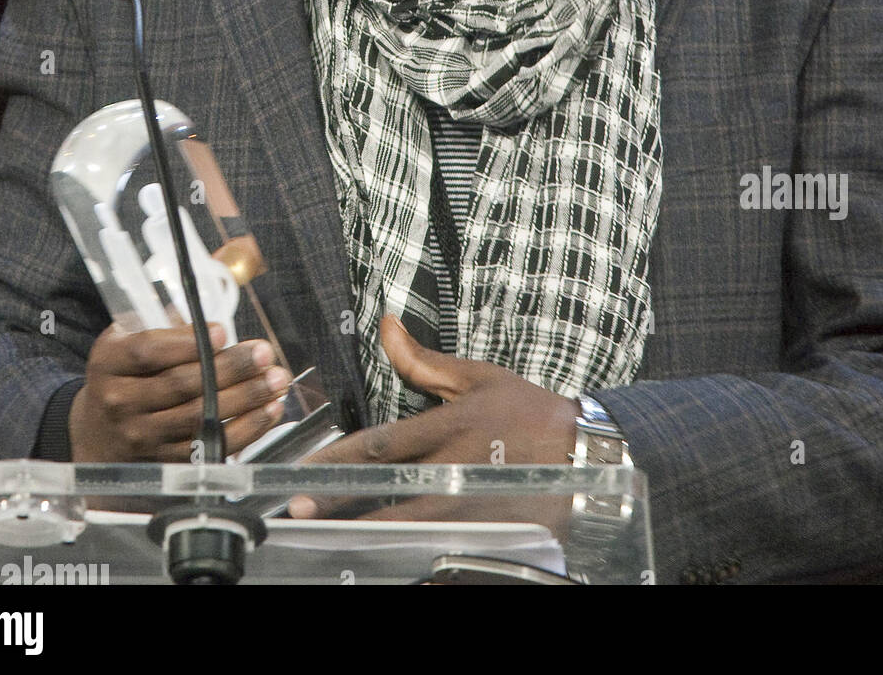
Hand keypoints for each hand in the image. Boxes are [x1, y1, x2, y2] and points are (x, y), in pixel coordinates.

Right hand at [69, 322, 292, 462]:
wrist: (96, 433)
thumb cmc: (126, 375)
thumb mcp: (128, 342)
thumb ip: (167, 330)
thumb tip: (216, 329)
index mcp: (109, 363)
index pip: (147, 351)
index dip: (186, 342)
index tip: (223, 332)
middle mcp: (120, 403)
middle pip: (180, 385)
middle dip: (230, 368)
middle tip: (264, 353)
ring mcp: (140, 437)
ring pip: (198, 418)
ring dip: (245, 399)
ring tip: (276, 380)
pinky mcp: (162, 462)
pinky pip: (207, 447)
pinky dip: (245, 430)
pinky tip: (269, 410)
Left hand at [288, 314, 577, 523]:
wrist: (584, 450)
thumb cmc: (528, 410)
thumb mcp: (477, 377)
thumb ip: (423, 360)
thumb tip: (386, 326)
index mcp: (449, 426)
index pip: (383, 443)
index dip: (340, 455)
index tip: (306, 466)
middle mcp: (453, 467)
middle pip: (386, 487)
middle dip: (340, 499)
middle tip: (298, 508)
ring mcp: (468, 503)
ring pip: (406, 522)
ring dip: (364, 528)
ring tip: (327, 534)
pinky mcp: (483, 527)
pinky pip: (438, 544)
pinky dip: (409, 549)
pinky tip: (382, 555)